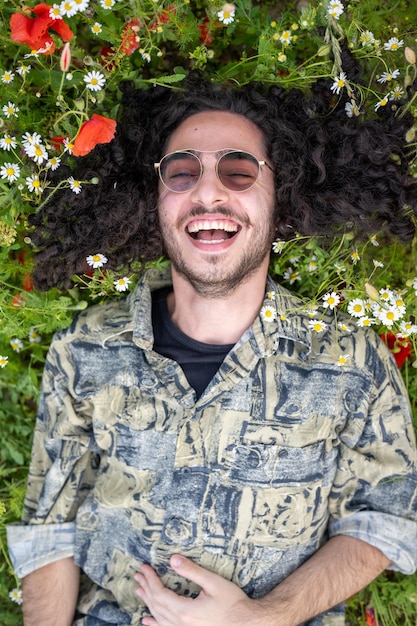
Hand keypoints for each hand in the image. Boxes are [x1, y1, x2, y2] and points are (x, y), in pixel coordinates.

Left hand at [134, 554, 256, 625]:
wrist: (246, 624)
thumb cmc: (232, 603)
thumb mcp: (213, 582)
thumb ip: (192, 571)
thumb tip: (173, 559)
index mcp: (185, 610)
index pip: (159, 593)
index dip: (150, 579)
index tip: (145, 567)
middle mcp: (180, 624)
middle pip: (156, 604)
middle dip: (146, 587)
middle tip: (138, 574)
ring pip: (158, 617)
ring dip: (147, 602)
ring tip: (139, 590)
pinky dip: (154, 623)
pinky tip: (147, 620)